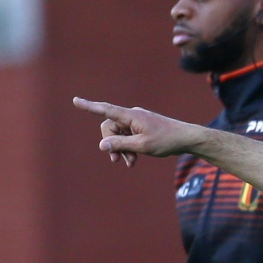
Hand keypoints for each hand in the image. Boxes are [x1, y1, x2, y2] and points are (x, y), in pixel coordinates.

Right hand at [72, 97, 203, 167]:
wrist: (187, 138)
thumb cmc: (167, 140)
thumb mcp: (142, 146)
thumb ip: (120, 145)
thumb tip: (101, 145)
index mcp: (131, 116)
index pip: (106, 110)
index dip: (89, 106)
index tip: (75, 100)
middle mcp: (132, 116)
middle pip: (110, 128)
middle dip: (112, 144)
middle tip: (117, 161)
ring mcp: (137, 122)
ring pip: (120, 135)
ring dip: (122, 149)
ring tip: (130, 163)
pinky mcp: (142, 128)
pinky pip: (129, 137)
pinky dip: (129, 148)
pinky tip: (134, 160)